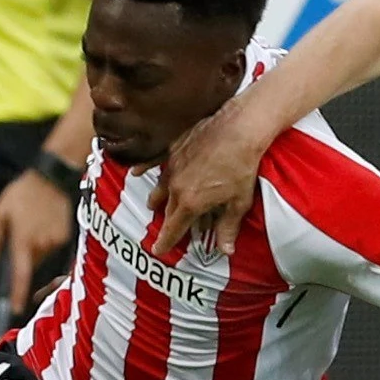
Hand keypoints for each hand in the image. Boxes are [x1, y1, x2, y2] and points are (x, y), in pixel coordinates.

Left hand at [0, 169, 72, 313]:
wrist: (51, 179)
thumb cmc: (22, 194)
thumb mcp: (0, 212)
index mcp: (22, 241)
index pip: (21, 274)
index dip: (18, 294)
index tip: (17, 309)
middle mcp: (41, 245)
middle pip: (31, 264)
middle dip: (25, 258)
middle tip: (21, 235)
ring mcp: (55, 241)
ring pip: (42, 255)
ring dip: (36, 247)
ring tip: (34, 223)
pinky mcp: (65, 236)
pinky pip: (52, 246)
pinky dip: (47, 239)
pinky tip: (45, 221)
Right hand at [149, 99, 269, 260]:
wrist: (239, 128)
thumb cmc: (242, 165)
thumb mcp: (238, 202)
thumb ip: (228, 228)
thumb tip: (225, 250)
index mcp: (190, 203)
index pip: (173, 229)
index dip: (166, 242)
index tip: (158, 250)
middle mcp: (176, 186)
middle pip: (168, 209)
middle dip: (167, 221)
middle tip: (166, 230)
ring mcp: (173, 165)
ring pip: (160, 187)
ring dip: (157, 198)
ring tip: (153, 204)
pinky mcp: (174, 147)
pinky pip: (155, 161)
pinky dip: (146, 168)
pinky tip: (137, 171)